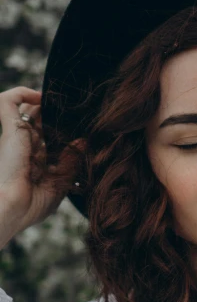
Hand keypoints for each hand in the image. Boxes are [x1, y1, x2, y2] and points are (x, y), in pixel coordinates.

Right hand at [0, 86, 84, 240]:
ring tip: (60, 102)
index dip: (61, 128)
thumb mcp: (60, 182)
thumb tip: (84, 141)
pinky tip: (41, 97)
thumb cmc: (33, 204)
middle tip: (74, 111)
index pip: (48, 136)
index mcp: (36, 160)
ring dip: (42, 101)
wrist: (14, 208)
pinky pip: (8, 100)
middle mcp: (25, 146)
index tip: (79, 126)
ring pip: (26, 107)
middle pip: (39, 119)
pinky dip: (23, 92)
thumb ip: (72, 161)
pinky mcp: (10, 130)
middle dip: (55, 113)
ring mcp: (16, 137)